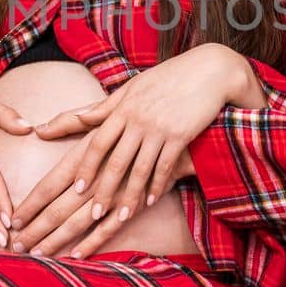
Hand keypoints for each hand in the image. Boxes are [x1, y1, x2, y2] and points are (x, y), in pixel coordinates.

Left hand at [14, 44, 250, 255]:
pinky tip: (150, 201)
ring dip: (130, 196)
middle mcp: (138, 119)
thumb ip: (105, 107)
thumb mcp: (132, 88)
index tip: (77, 189)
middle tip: (93, 213)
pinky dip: (157, 185)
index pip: (97, 142)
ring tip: (120, 216)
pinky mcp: (181, 135)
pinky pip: (165, 166)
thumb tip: (79, 118)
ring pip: (140, 169)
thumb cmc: (166, 78)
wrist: (208, 70)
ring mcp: (159, 128)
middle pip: (116, 161)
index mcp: (122, 108)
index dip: (86, 167)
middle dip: (103, 189)